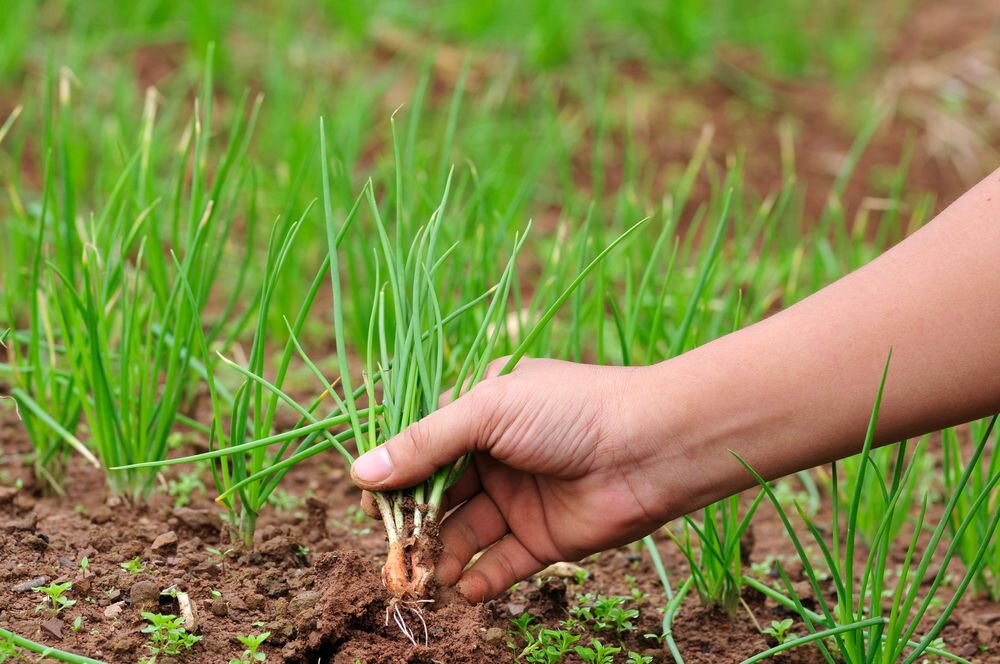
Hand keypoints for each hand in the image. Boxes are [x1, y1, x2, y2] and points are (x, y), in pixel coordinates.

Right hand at [350, 358, 670, 602]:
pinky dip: (480, 578)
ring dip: (442, 554)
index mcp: (481, 411)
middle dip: (414, 524)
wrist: (649, 447)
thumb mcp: (487, 410)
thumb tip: (360, 473)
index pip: (423, 445)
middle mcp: (496, 455)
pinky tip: (464, 588)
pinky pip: (501, 563)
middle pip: (438, 495)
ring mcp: (519, 498)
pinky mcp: (543, 538)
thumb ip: (424, 443)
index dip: (395, 475)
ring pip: (465, 532)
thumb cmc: (567, 411)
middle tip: (395, 552)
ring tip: (427, 575)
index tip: (370, 505)